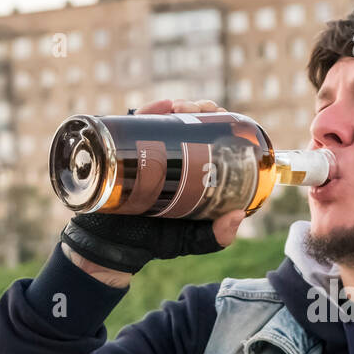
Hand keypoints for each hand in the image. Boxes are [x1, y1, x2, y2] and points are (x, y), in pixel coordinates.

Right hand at [60, 99, 242, 284]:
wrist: (114, 247)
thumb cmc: (156, 241)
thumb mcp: (194, 240)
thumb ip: (219, 236)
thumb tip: (239, 214)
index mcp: (190, 170)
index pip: (208, 136)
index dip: (218, 121)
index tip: (224, 118)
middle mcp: (169, 157)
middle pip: (189, 121)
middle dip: (198, 108)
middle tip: (199, 112)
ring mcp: (146, 152)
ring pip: (164, 119)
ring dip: (176, 105)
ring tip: (180, 109)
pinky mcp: (123, 153)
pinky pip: (135, 124)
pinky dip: (150, 110)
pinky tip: (163, 107)